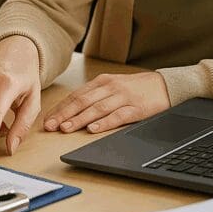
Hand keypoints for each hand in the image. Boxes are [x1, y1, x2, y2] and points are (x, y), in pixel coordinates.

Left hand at [43, 71, 169, 133]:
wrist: (165, 84)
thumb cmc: (136, 88)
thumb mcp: (113, 86)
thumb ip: (95, 95)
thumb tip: (70, 110)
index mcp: (102, 82)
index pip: (76, 95)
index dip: (60, 108)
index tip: (47, 119)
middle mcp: (110, 87)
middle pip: (82, 101)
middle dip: (64, 114)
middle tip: (50, 126)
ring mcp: (123, 97)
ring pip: (97, 109)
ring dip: (79, 119)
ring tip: (66, 128)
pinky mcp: (137, 108)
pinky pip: (118, 116)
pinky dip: (104, 123)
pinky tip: (93, 129)